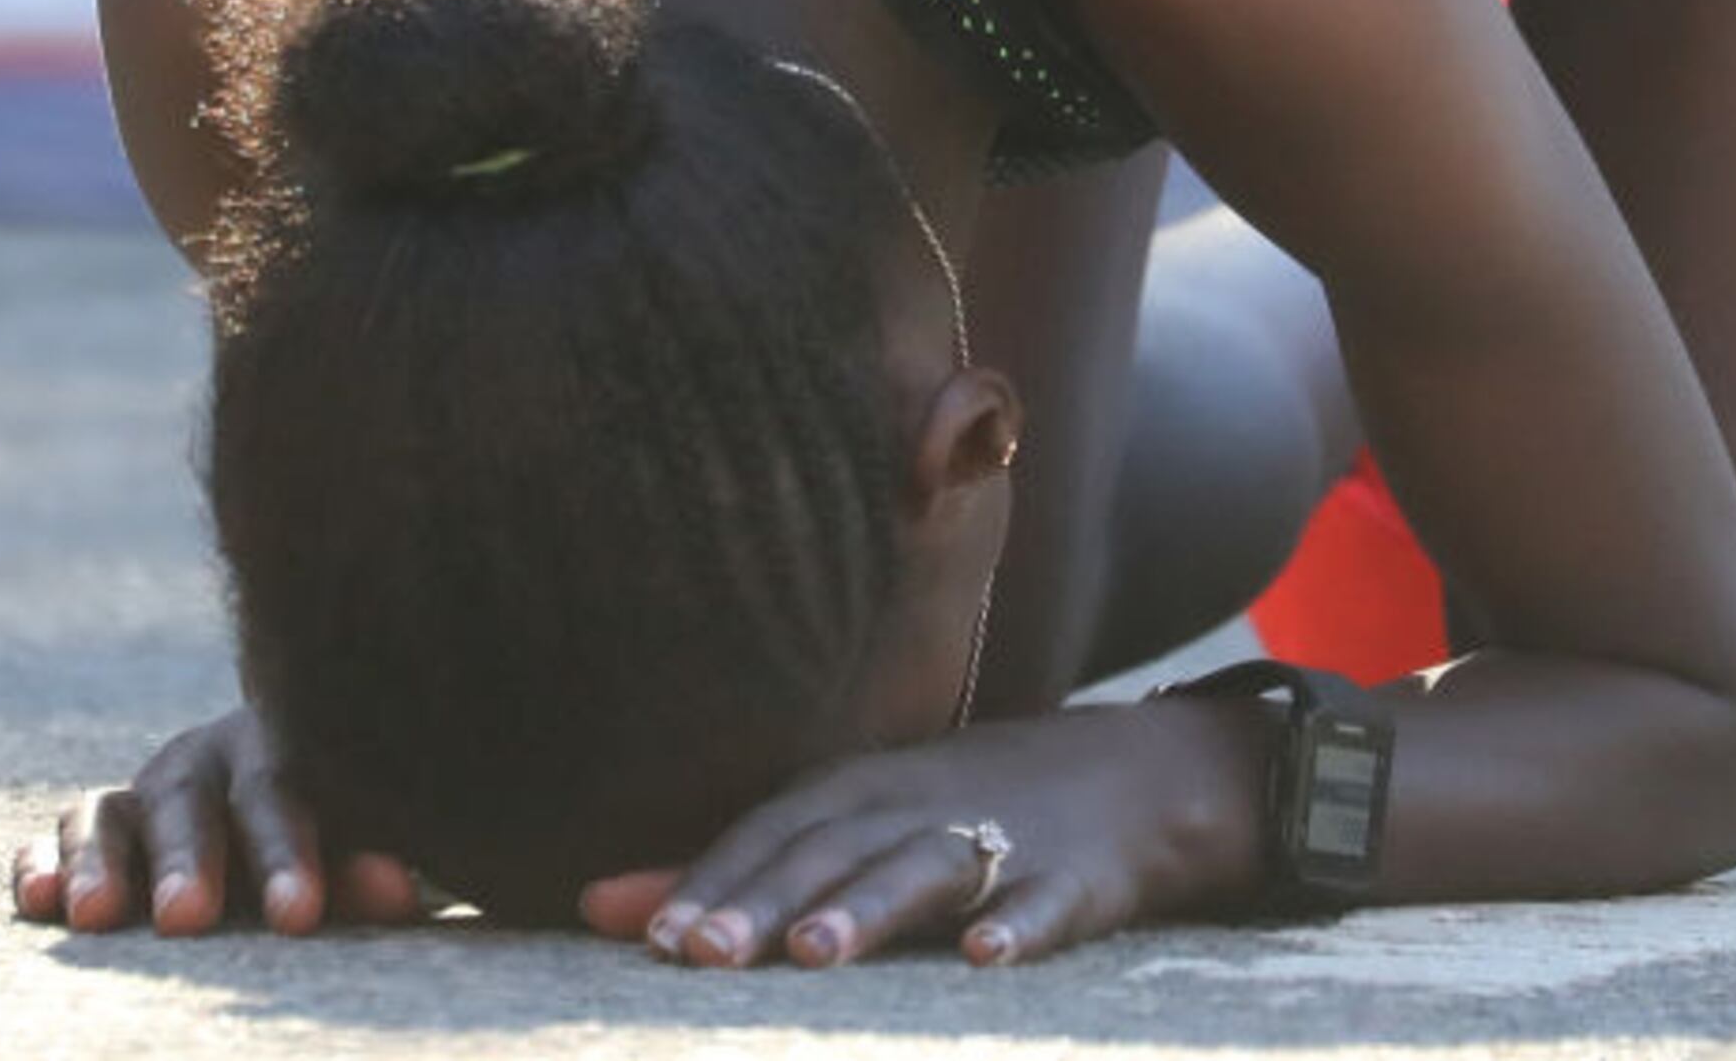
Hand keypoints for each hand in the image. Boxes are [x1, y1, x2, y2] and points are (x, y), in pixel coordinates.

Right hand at [11, 703, 426, 936]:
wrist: (283, 789)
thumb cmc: (336, 823)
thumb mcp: (354, 841)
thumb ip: (366, 867)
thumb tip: (400, 895)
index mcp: (280, 750)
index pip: (282, 796)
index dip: (288, 856)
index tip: (298, 915)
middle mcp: (200, 765)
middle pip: (189, 806)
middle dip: (189, 863)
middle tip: (187, 918)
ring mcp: (137, 795)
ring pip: (107, 815)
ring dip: (101, 864)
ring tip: (96, 917)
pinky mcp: (88, 831)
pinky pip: (51, 842)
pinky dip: (40, 867)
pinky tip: (38, 903)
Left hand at [581, 700, 1260, 968]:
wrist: (1136, 776)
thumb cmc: (964, 809)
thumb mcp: (854, 821)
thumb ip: (734, 871)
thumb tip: (599, 908)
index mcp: (866, 785)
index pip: (777, 826)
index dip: (719, 878)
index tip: (658, 937)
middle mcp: (924, 801)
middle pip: (838, 849)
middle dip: (769, 899)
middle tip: (704, 954)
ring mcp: (1006, 836)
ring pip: (929, 869)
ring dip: (870, 908)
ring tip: (815, 954)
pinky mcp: (1079, 877)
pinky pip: (1047, 903)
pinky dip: (1018, 927)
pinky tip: (986, 959)